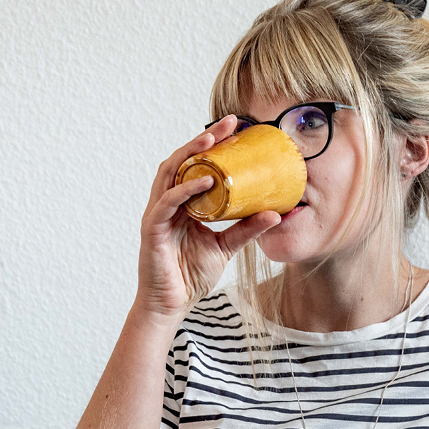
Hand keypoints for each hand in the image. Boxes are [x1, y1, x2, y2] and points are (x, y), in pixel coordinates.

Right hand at [135, 115, 282, 321]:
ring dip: (190, 154)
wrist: (172, 305)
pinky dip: (185, 189)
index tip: (238, 128)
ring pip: (170, 173)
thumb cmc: (191, 274)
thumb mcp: (225, 246)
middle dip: (203, 139)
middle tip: (229, 124)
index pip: (195, 165)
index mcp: (182, 203)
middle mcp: (167, 202)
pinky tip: (203, 181)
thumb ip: (246, 229)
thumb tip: (276, 214)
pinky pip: (166, 202)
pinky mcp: (152, 229)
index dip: (213, 145)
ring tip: (213, 140)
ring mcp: (157, 213)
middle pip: (182, 160)